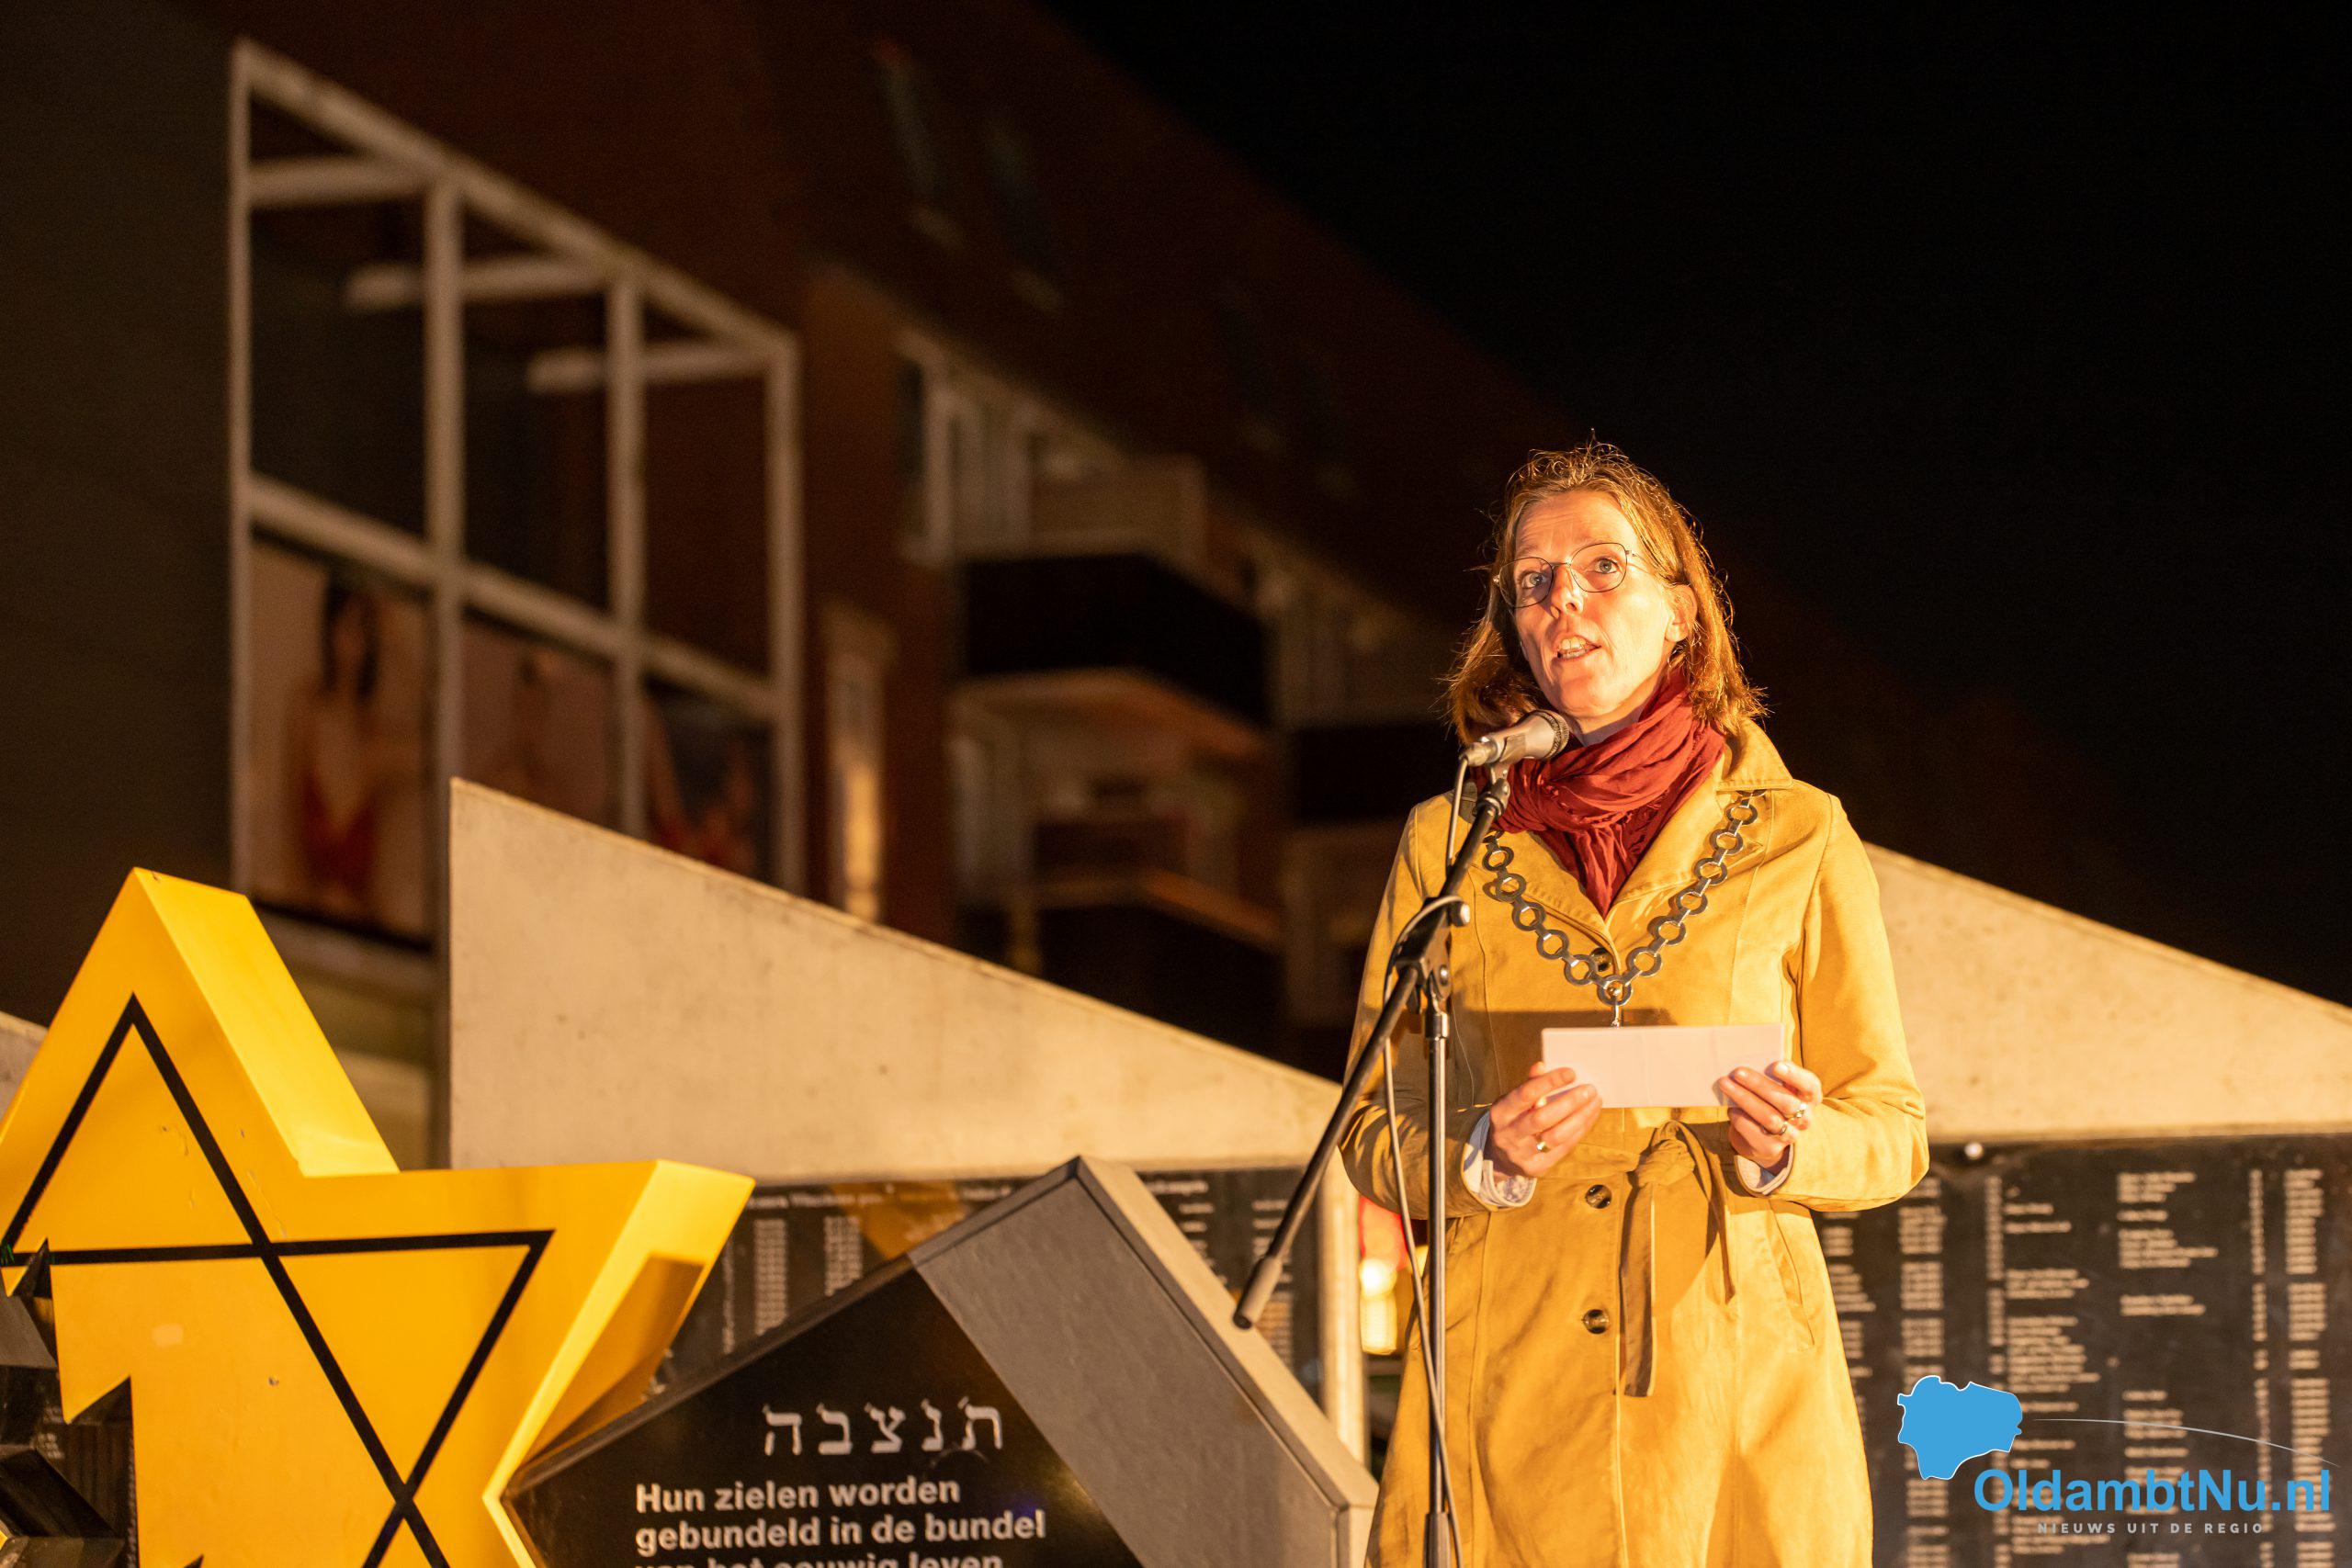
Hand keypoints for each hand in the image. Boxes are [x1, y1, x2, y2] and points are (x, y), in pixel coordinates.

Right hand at [1489, 1062, 1601, 1181]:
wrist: (1499, 1158)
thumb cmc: (1513, 1120)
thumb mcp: (1514, 1102)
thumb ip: (1528, 1085)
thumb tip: (1541, 1066)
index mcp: (1501, 1112)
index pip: (1525, 1094)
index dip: (1549, 1082)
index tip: (1571, 1073)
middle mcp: (1508, 1134)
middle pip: (1542, 1119)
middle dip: (1569, 1103)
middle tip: (1590, 1089)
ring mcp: (1522, 1154)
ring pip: (1555, 1137)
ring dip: (1579, 1118)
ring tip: (1595, 1102)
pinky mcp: (1537, 1167)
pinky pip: (1564, 1148)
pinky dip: (1580, 1131)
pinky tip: (1590, 1116)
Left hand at [1721, 1060, 1822, 1168]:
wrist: (1760, 1133)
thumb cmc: (1768, 1097)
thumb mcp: (1775, 1084)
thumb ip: (1770, 1073)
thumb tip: (1751, 1058)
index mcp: (1809, 1097)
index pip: (1810, 1085)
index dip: (1795, 1076)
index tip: (1775, 1065)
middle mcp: (1805, 1118)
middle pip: (1787, 1103)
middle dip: (1760, 1085)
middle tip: (1738, 1072)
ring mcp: (1790, 1135)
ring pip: (1769, 1117)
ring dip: (1745, 1099)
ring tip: (1725, 1084)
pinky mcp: (1771, 1148)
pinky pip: (1753, 1130)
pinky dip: (1739, 1116)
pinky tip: (1730, 1107)